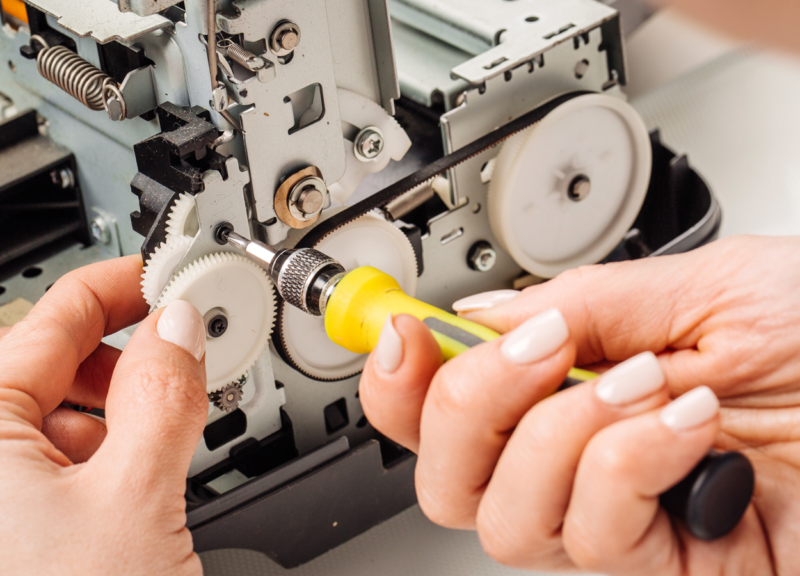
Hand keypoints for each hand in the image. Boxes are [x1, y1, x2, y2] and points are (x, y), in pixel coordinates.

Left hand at [0, 256, 209, 575]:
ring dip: (48, 410)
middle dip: (60, 355)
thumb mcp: (142, 500)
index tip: (155, 281)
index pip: (40, 325)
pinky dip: (26, 463)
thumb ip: (162, 391)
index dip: (111, 290)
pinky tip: (88, 496)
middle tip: (130, 369)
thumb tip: (173, 329)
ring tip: (120, 447)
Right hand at [358, 235, 799, 573]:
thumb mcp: (709, 289)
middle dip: (463, 405)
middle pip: (445, 476)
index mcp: (580, 384)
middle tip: (530, 353)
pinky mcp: (673, 570)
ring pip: (504, 519)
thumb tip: (479, 314)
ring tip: (640, 386)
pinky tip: (685, 430)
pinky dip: (624, 463)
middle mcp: (586, 460)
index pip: (447, 402)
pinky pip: (595, 536)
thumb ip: (585, 301)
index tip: (400, 330)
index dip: (399, 374)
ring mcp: (625, 521)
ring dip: (558, 435)